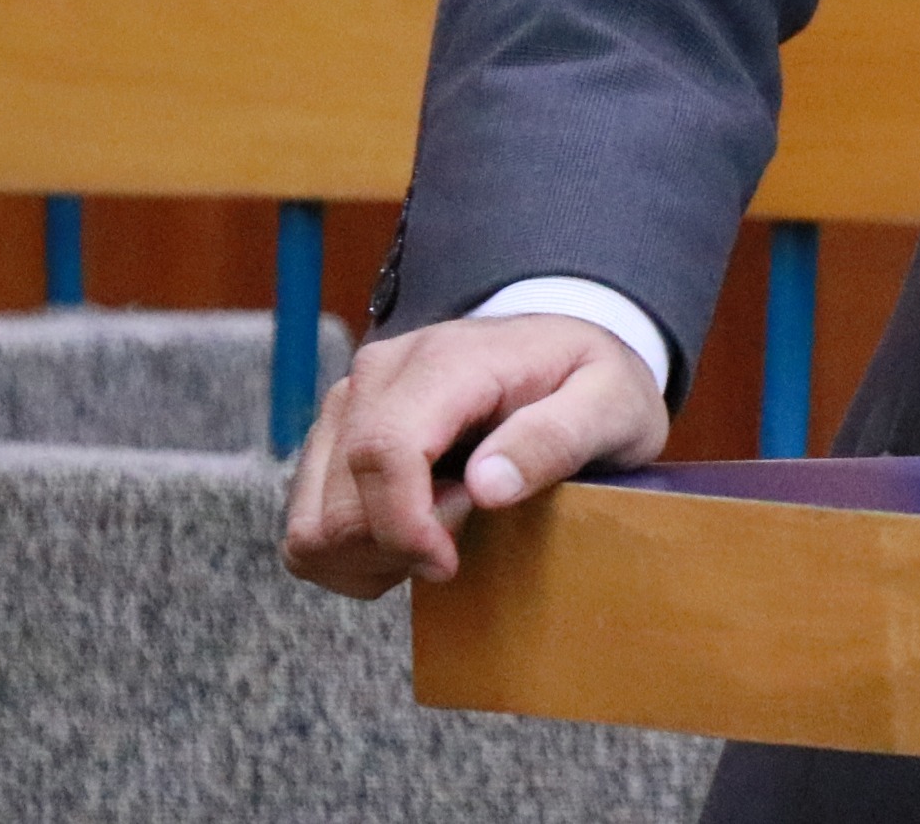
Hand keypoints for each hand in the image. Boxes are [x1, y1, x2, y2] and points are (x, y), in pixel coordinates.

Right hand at [281, 314, 667, 597]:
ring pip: (312, 526)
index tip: (450, 562)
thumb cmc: (593, 383)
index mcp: (445, 360)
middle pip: (340, 504)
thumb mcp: (612, 405)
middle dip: (401, 544)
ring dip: (373, 557)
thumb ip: (557, 438)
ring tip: (443, 530)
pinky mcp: (331, 441)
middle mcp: (376, 375)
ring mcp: (345, 407)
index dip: (407, 526)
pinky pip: (307, 532)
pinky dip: (353, 557)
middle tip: (468, 528)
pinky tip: (413, 533)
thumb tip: (486, 485)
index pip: (384, 451)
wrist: (565, 356)